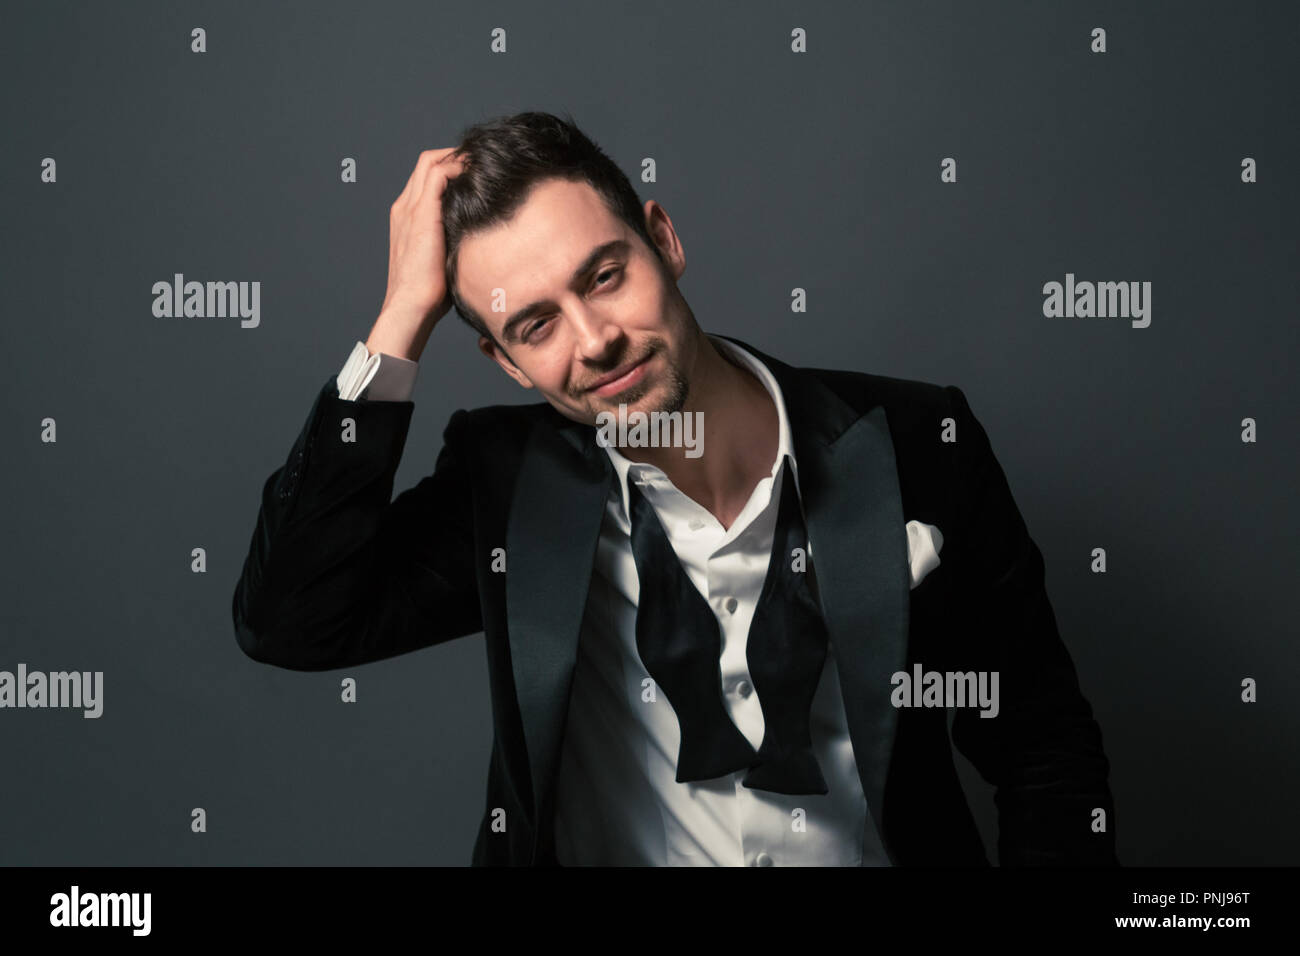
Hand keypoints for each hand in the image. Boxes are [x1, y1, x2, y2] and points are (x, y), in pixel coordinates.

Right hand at [368, 147, 468, 360]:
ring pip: (431, 161)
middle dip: (456, 158)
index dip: (452, 171)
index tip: (478, 177)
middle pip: (427, 162)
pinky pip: (438, 173)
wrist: (412, 307)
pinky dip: (458, 166)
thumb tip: (485, 242)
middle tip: (484, 165)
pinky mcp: (422, 213)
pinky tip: (479, 175)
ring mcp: (411, 208)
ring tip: (484, 164)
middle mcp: (405, 207)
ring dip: (459, 158)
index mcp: (408, 218)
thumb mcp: (446, 260)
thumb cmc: (431, 295)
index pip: (427, 178)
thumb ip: (456, 243)